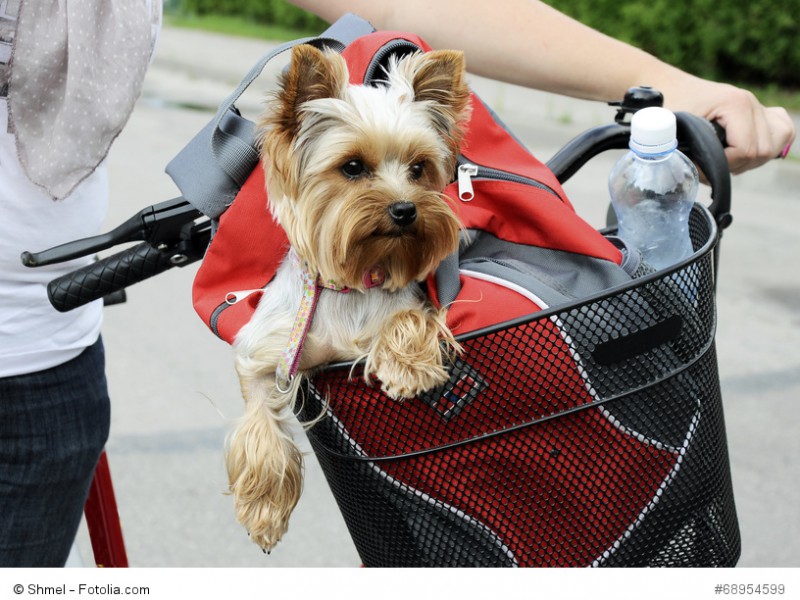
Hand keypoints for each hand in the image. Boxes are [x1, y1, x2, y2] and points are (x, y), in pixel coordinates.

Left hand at [664, 77, 795, 174]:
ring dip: (749, 161)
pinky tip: (745, 152)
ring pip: (773, 145)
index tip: (701, 166)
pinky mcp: (757, 111)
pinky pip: (781, 130)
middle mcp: (751, 102)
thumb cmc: (668, 104)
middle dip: (735, 166)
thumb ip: (682, 147)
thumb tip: (692, 171)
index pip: (746, 150)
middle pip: (762, 151)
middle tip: (710, 166)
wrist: (668, 85)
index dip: (723, 165)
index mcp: (735, 104)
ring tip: (724, 161)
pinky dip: (769, 146)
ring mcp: (756, 106)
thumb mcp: (672, 126)